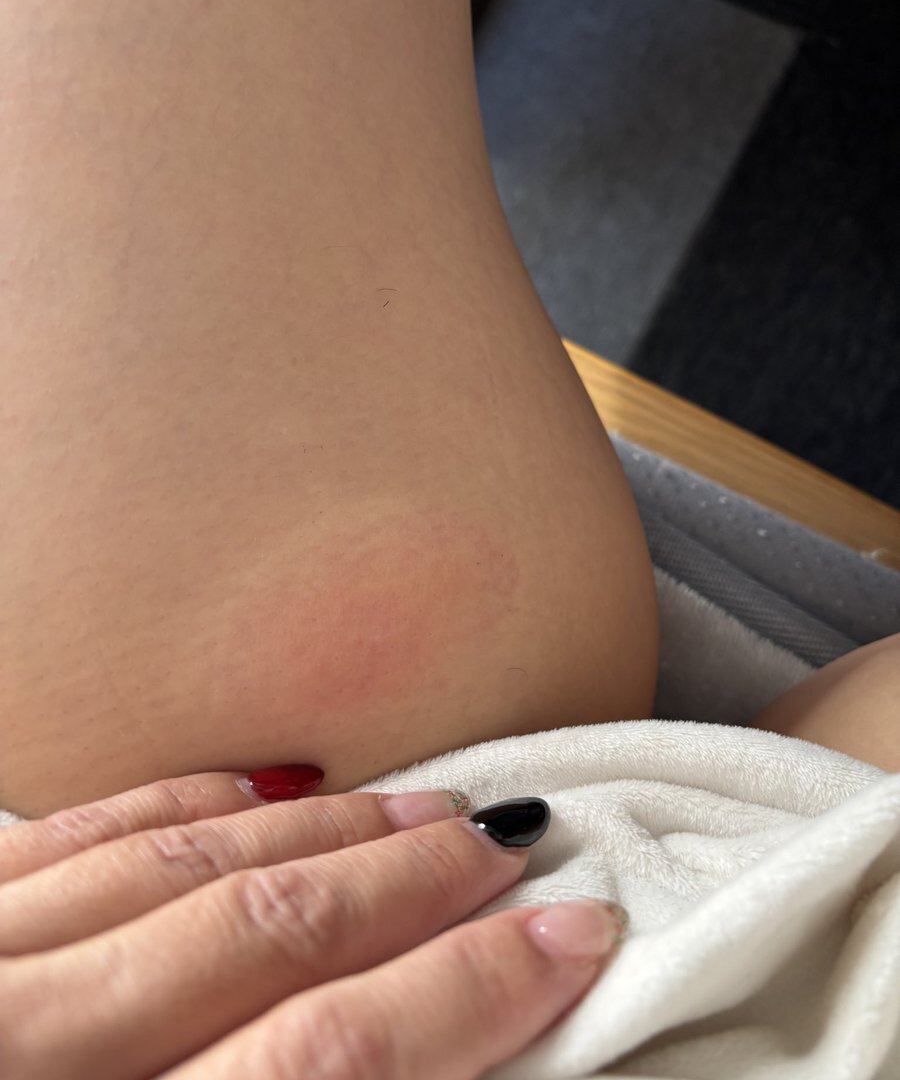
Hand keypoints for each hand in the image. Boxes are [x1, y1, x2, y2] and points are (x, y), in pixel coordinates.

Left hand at [0, 770, 626, 1077]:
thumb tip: (419, 1067)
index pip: (329, 1064)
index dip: (469, 996)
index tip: (571, 933)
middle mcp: (31, 1059)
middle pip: (266, 935)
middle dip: (408, 884)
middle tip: (508, 838)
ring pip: (177, 863)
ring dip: (315, 830)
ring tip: (415, 801)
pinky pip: (67, 834)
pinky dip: (173, 803)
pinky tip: (249, 784)